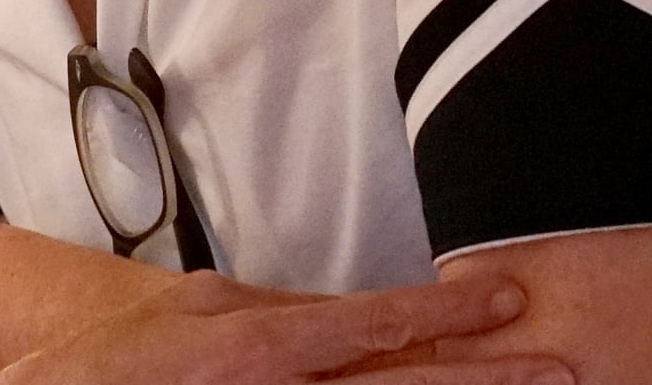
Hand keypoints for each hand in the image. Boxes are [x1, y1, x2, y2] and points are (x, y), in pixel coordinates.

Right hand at [0, 271, 560, 384]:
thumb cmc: (117, 355)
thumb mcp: (191, 308)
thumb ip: (266, 306)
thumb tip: (335, 310)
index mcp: (255, 339)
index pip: (371, 320)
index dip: (444, 309)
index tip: (504, 296)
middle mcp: (271, 381)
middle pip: (398, 381)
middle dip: (482, 374)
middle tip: (555, 367)